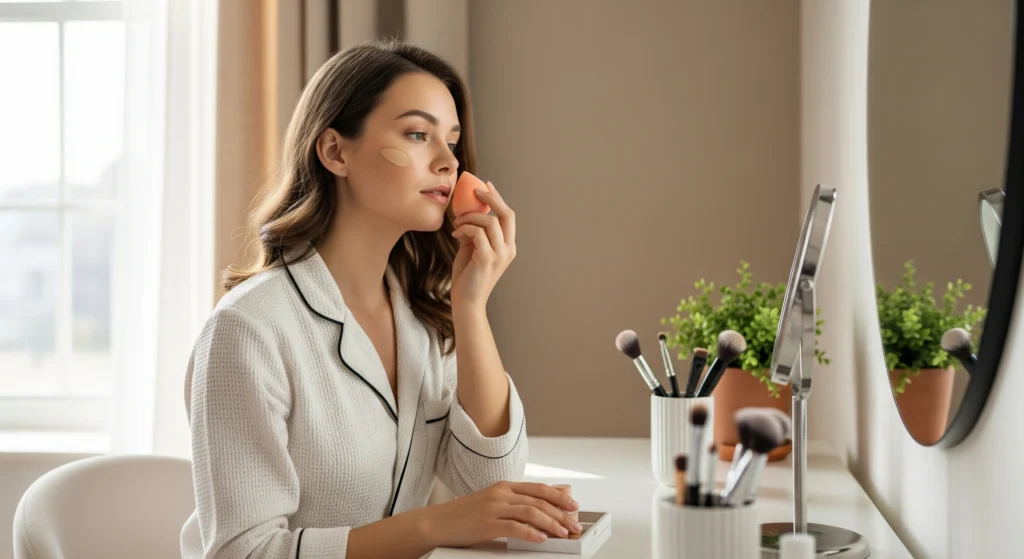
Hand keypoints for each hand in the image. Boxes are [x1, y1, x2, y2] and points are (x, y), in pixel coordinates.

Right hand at [422, 480, 581, 547]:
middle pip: (538, 500)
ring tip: (562, 532)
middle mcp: (500, 493)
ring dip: (550, 523)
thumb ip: (517, 501)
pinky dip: (530, 532)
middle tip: (573, 523)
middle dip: (560, 512)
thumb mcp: (493, 503)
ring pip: (530, 512)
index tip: (573, 505)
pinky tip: (540, 538)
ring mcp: (493, 507)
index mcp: (503, 486)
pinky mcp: (486, 523)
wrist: (436, 523)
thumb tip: (543, 502)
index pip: (538, 488)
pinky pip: (513, 527)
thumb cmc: (465, 516)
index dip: (558, 496)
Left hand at [450, 182, 515, 309]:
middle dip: (491, 198)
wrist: (467, 302)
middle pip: (507, 214)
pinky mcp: (487, 259)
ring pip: (490, 222)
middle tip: (475, 192)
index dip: (498, 198)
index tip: (486, 185)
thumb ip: (475, 233)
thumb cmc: (468, 277)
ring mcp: (499, 255)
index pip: (508, 216)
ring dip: (470, 217)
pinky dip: (465, 228)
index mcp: (508, 246)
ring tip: (457, 223)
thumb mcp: (473, 249)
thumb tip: (469, 215)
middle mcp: (508, 249)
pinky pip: (477, 233)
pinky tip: (455, 234)